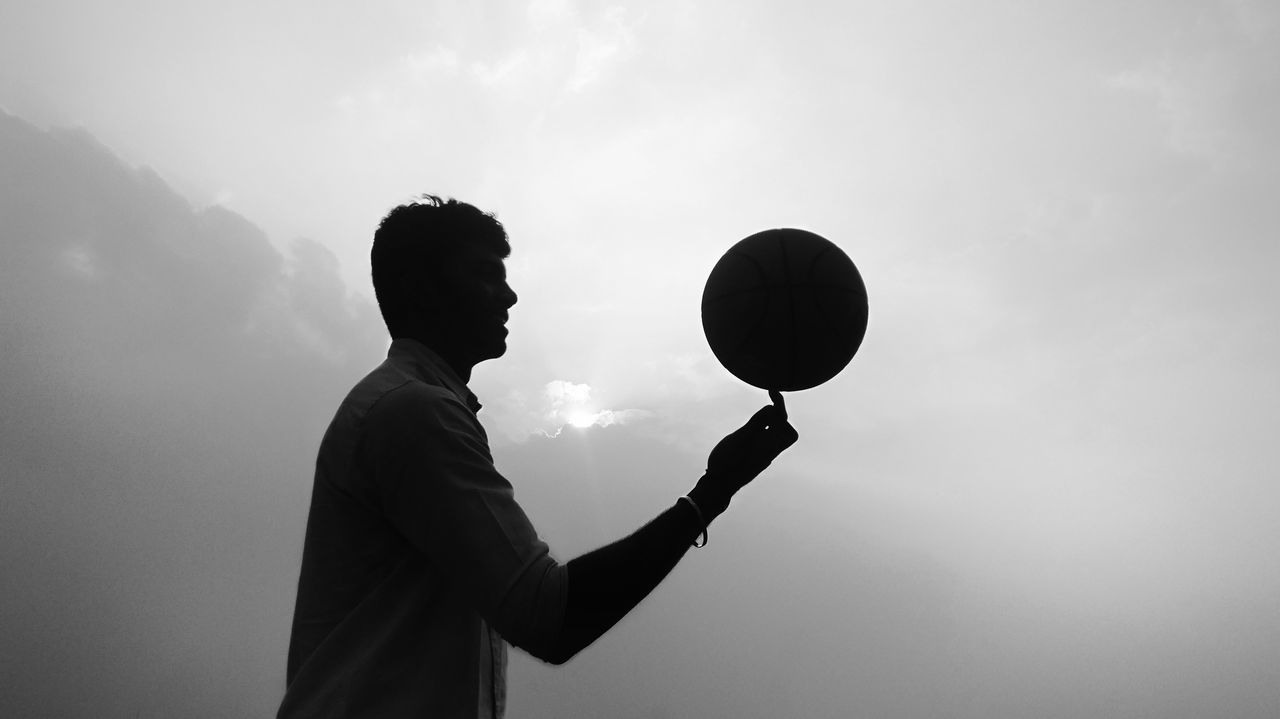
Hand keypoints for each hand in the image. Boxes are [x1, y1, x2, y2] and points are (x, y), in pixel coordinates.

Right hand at [693, 390, 798, 516]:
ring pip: (777, 437)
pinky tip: (752, 429)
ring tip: (760, 414)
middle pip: (787, 431)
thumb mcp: (739, 439)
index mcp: (769, 445)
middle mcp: (769, 452)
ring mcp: (763, 457)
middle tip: (769, 400)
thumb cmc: (726, 463)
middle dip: (779, 414)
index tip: (771, 390)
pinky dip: (764, 431)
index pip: (782, 420)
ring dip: (772, 423)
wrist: (718, 487)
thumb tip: (773, 409)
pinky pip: (767, 443)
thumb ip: (756, 423)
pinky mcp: (756, 460)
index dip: (778, 403)